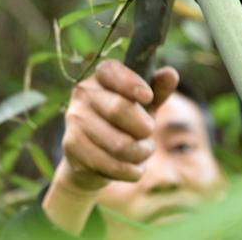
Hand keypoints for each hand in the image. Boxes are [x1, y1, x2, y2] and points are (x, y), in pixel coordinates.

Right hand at [58, 60, 178, 191]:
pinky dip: (130, 170)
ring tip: (143, 152)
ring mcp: (74, 118)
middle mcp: (83, 93)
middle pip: (119, 108)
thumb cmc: (124, 124)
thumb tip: (170, 74)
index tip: (147, 97)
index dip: (131, 83)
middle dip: (144, 127)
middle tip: (149, 134)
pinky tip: (133, 169)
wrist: (92, 160)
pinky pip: (110, 164)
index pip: (112, 71)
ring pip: (118, 143)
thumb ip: (157, 90)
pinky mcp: (71, 144)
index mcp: (100, 76)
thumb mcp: (144, 106)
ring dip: (140, 153)